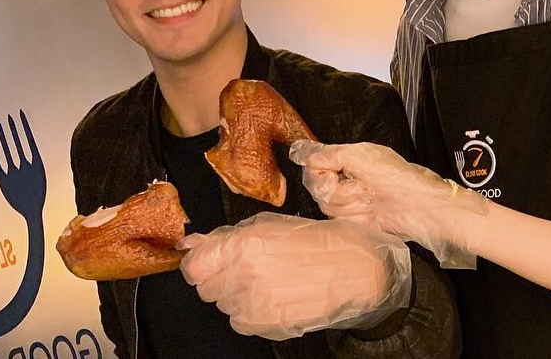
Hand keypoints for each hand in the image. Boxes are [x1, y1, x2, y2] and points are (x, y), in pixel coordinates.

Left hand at [179, 212, 410, 338]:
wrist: (358, 270)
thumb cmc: (321, 242)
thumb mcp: (274, 226)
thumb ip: (229, 237)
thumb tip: (193, 245)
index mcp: (246, 244)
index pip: (194, 266)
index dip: (202, 264)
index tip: (211, 262)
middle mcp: (245, 275)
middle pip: (206, 288)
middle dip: (221, 278)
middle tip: (250, 267)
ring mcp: (255, 304)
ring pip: (224, 306)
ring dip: (238, 295)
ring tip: (270, 280)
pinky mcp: (266, 325)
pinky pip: (240, 321)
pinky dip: (251, 312)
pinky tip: (276, 296)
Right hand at [290, 140, 487, 269]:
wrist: (418, 205)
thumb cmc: (398, 177)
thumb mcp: (362, 155)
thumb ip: (330, 154)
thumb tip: (306, 154)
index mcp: (348, 160)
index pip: (314, 166)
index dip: (320, 171)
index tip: (333, 173)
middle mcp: (347, 180)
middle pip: (318, 188)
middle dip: (340, 188)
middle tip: (362, 185)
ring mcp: (351, 203)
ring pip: (329, 206)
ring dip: (351, 202)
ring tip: (371, 198)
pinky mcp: (356, 222)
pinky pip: (340, 221)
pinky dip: (356, 216)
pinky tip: (371, 212)